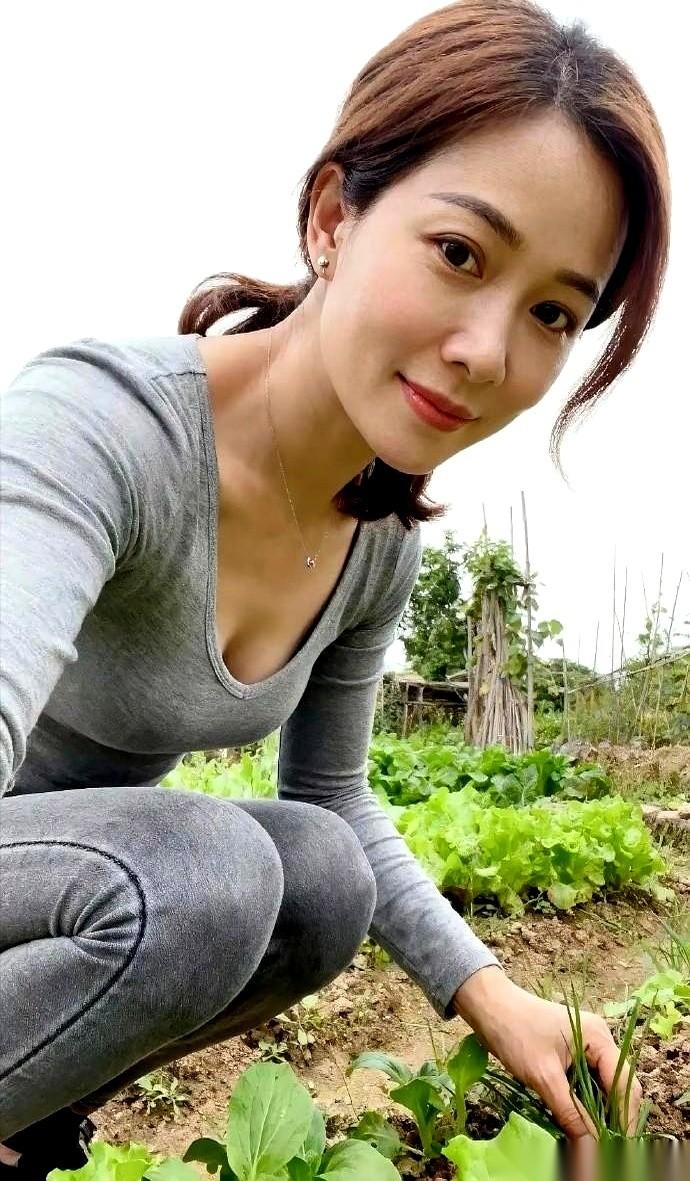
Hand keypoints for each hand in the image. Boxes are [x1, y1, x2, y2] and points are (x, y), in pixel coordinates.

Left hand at [452, 966, 642, 1139]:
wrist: (489, 1007)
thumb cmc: (515, 1033)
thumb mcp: (543, 1077)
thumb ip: (570, 1112)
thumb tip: (591, 1147)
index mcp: (599, 1038)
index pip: (624, 1085)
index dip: (625, 1120)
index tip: (620, 1149)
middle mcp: (599, 1040)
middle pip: (617, 1087)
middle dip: (613, 1119)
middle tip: (604, 1149)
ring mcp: (587, 1046)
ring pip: (602, 1087)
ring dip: (598, 1113)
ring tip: (592, 1141)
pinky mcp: (573, 1053)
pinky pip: (587, 1083)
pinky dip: (584, 1102)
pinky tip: (577, 1122)